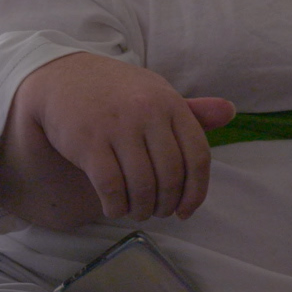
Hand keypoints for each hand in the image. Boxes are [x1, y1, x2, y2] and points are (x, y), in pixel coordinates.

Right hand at [0, 52, 234, 227]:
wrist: (62, 78)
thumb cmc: (116, 92)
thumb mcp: (155, 93)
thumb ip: (191, 111)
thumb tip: (230, 112)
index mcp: (169, 103)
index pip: (198, 157)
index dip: (196, 192)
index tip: (186, 211)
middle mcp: (147, 113)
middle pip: (170, 177)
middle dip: (166, 205)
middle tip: (158, 213)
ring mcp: (117, 127)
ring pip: (142, 187)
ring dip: (142, 209)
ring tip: (137, 212)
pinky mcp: (88, 142)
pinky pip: (111, 188)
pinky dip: (116, 207)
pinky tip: (114, 207)